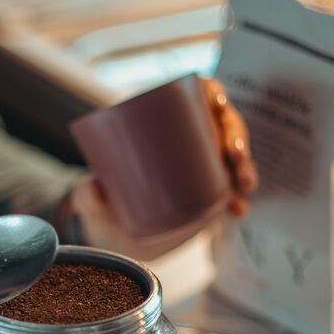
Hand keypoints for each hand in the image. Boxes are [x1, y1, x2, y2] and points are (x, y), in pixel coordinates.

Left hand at [73, 77, 257, 258]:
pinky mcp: (212, 197)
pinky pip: (234, 194)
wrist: (117, 241)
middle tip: (233, 155)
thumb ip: (87, 196)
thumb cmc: (106, 208)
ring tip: (242, 185)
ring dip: (247, 167)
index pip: (194, 96)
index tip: (218, 103)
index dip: (213, 92)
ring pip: (235, 158)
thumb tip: (93, 187)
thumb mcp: (94, 201)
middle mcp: (188, 143)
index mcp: (163, 126)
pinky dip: (239, 201)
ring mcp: (204, 170)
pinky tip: (238, 211)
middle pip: (223, 125)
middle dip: (237, 135)